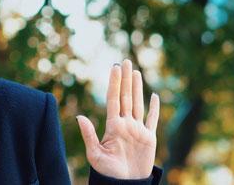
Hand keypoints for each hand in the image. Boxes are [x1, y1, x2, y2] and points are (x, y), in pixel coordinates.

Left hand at [76, 59, 159, 178]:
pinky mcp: (149, 138)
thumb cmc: (107, 172)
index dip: (114, 83)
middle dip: (125, 79)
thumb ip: (88, 135)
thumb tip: (79, 117)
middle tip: (125, 61)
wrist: (124, 184)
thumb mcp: (95, 154)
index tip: (115, 68)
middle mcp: (125, 124)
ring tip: (136, 72)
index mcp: (113, 126)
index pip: (113, 99)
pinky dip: (154, 108)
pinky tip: (154, 95)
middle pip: (125, 96)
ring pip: (138, 103)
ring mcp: (137, 130)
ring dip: (137, 88)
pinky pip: (152, 119)